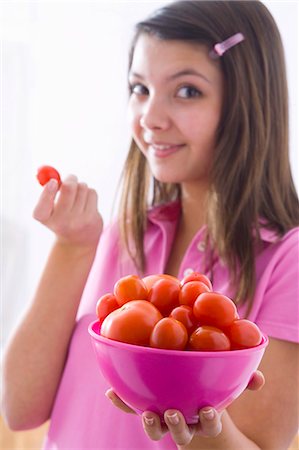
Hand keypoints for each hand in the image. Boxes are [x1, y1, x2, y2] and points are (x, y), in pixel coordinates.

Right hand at [33, 175, 102, 247]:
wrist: (78, 241)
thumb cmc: (61, 218)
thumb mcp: (49, 208)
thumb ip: (49, 191)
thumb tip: (52, 175)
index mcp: (44, 218)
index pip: (42, 205)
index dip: (48, 191)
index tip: (53, 182)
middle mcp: (60, 222)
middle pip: (68, 188)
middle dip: (70, 178)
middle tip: (70, 178)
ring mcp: (77, 221)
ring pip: (82, 187)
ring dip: (80, 187)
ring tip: (78, 197)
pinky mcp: (92, 219)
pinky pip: (92, 193)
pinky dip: (89, 193)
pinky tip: (86, 204)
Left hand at [105, 371, 264, 445]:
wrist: (190, 390)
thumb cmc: (210, 385)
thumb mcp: (227, 382)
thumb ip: (244, 380)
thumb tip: (260, 380)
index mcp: (204, 417)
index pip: (210, 425)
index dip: (209, 422)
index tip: (208, 410)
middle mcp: (183, 422)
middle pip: (181, 434)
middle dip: (178, 427)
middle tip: (174, 412)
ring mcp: (163, 418)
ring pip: (157, 430)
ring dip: (151, 424)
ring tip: (149, 412)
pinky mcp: (145, 406)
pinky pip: (132, 407)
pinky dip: (122, 401)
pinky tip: (112, 391)